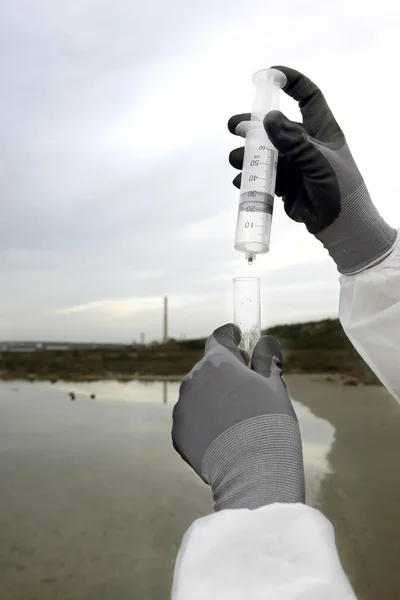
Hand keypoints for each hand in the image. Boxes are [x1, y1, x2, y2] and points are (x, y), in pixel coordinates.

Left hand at [172, 324, 304, 510]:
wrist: (253, 470)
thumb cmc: (269, 423)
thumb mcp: (275, 387)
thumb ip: (266, 363)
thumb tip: (264, 349)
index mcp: (218, 363)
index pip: (218, 339)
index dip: (230, 338)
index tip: (237, 339)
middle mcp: (194, 380)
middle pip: (208, 370)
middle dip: (223, 375)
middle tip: (244, 391)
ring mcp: (183, 406)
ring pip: (198, 395)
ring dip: (212, 399)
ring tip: (235, 421)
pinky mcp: (178, 432)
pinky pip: (191, 420)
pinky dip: (203, 423)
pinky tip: (223, 437)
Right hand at [228, 66, 396, 274]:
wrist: (341, 225)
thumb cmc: (339, 188)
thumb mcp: (319, 162)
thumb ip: (294, 141)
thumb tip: (268, 119)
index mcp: (322, 130)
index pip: (308, 97)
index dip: (292, 82)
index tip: (270, 75)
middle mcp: (306, 143)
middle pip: (275, 126)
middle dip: (252, 125)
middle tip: (232, 127)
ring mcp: (294, 164)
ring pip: (265, 152)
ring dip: (247, 155)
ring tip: (235, 161)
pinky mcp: (286, 183)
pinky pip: (263, 175)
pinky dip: (250, 178)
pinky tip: (241, 181)